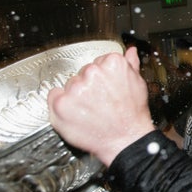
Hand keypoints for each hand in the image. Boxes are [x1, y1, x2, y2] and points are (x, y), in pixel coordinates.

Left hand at [48, 47, 155, 166]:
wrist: (126, 140)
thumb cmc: (132, 115)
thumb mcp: (138, 84)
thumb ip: (130, 64)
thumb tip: (130, 51)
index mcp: (112, 63)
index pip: (99, 62)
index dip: (103, 78)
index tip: (106, 88)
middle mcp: (92, 72)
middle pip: (83, 73)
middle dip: (89, 86)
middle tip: (100, 102)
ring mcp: (76, 88)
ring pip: (70, 84)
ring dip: (77, 95)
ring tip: (91, 110)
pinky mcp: (61, 103)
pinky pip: (54, 95)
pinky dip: (61, 103)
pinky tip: (76, 112)